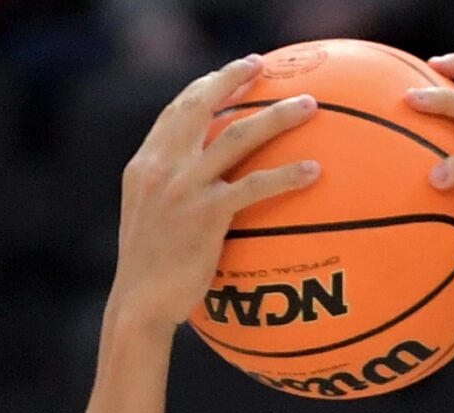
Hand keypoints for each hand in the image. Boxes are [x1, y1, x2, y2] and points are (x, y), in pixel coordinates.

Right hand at [108, 59, 322, 334]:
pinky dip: (287, 175)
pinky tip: (314, 171)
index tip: (231, 73)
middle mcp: (162, 167)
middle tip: (262, 66)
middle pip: (201, 106)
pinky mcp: (207, 214)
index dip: (204, 87)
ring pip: (237, 136)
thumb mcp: (149, 221)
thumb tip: (206, 187)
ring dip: (277, 116)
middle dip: (233, 78)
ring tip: (310, 106)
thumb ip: (170, 194)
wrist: (138, 304)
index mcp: (145, 165)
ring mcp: (185, 188)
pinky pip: (255, 185)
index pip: (175, 112)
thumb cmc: (150, 274)